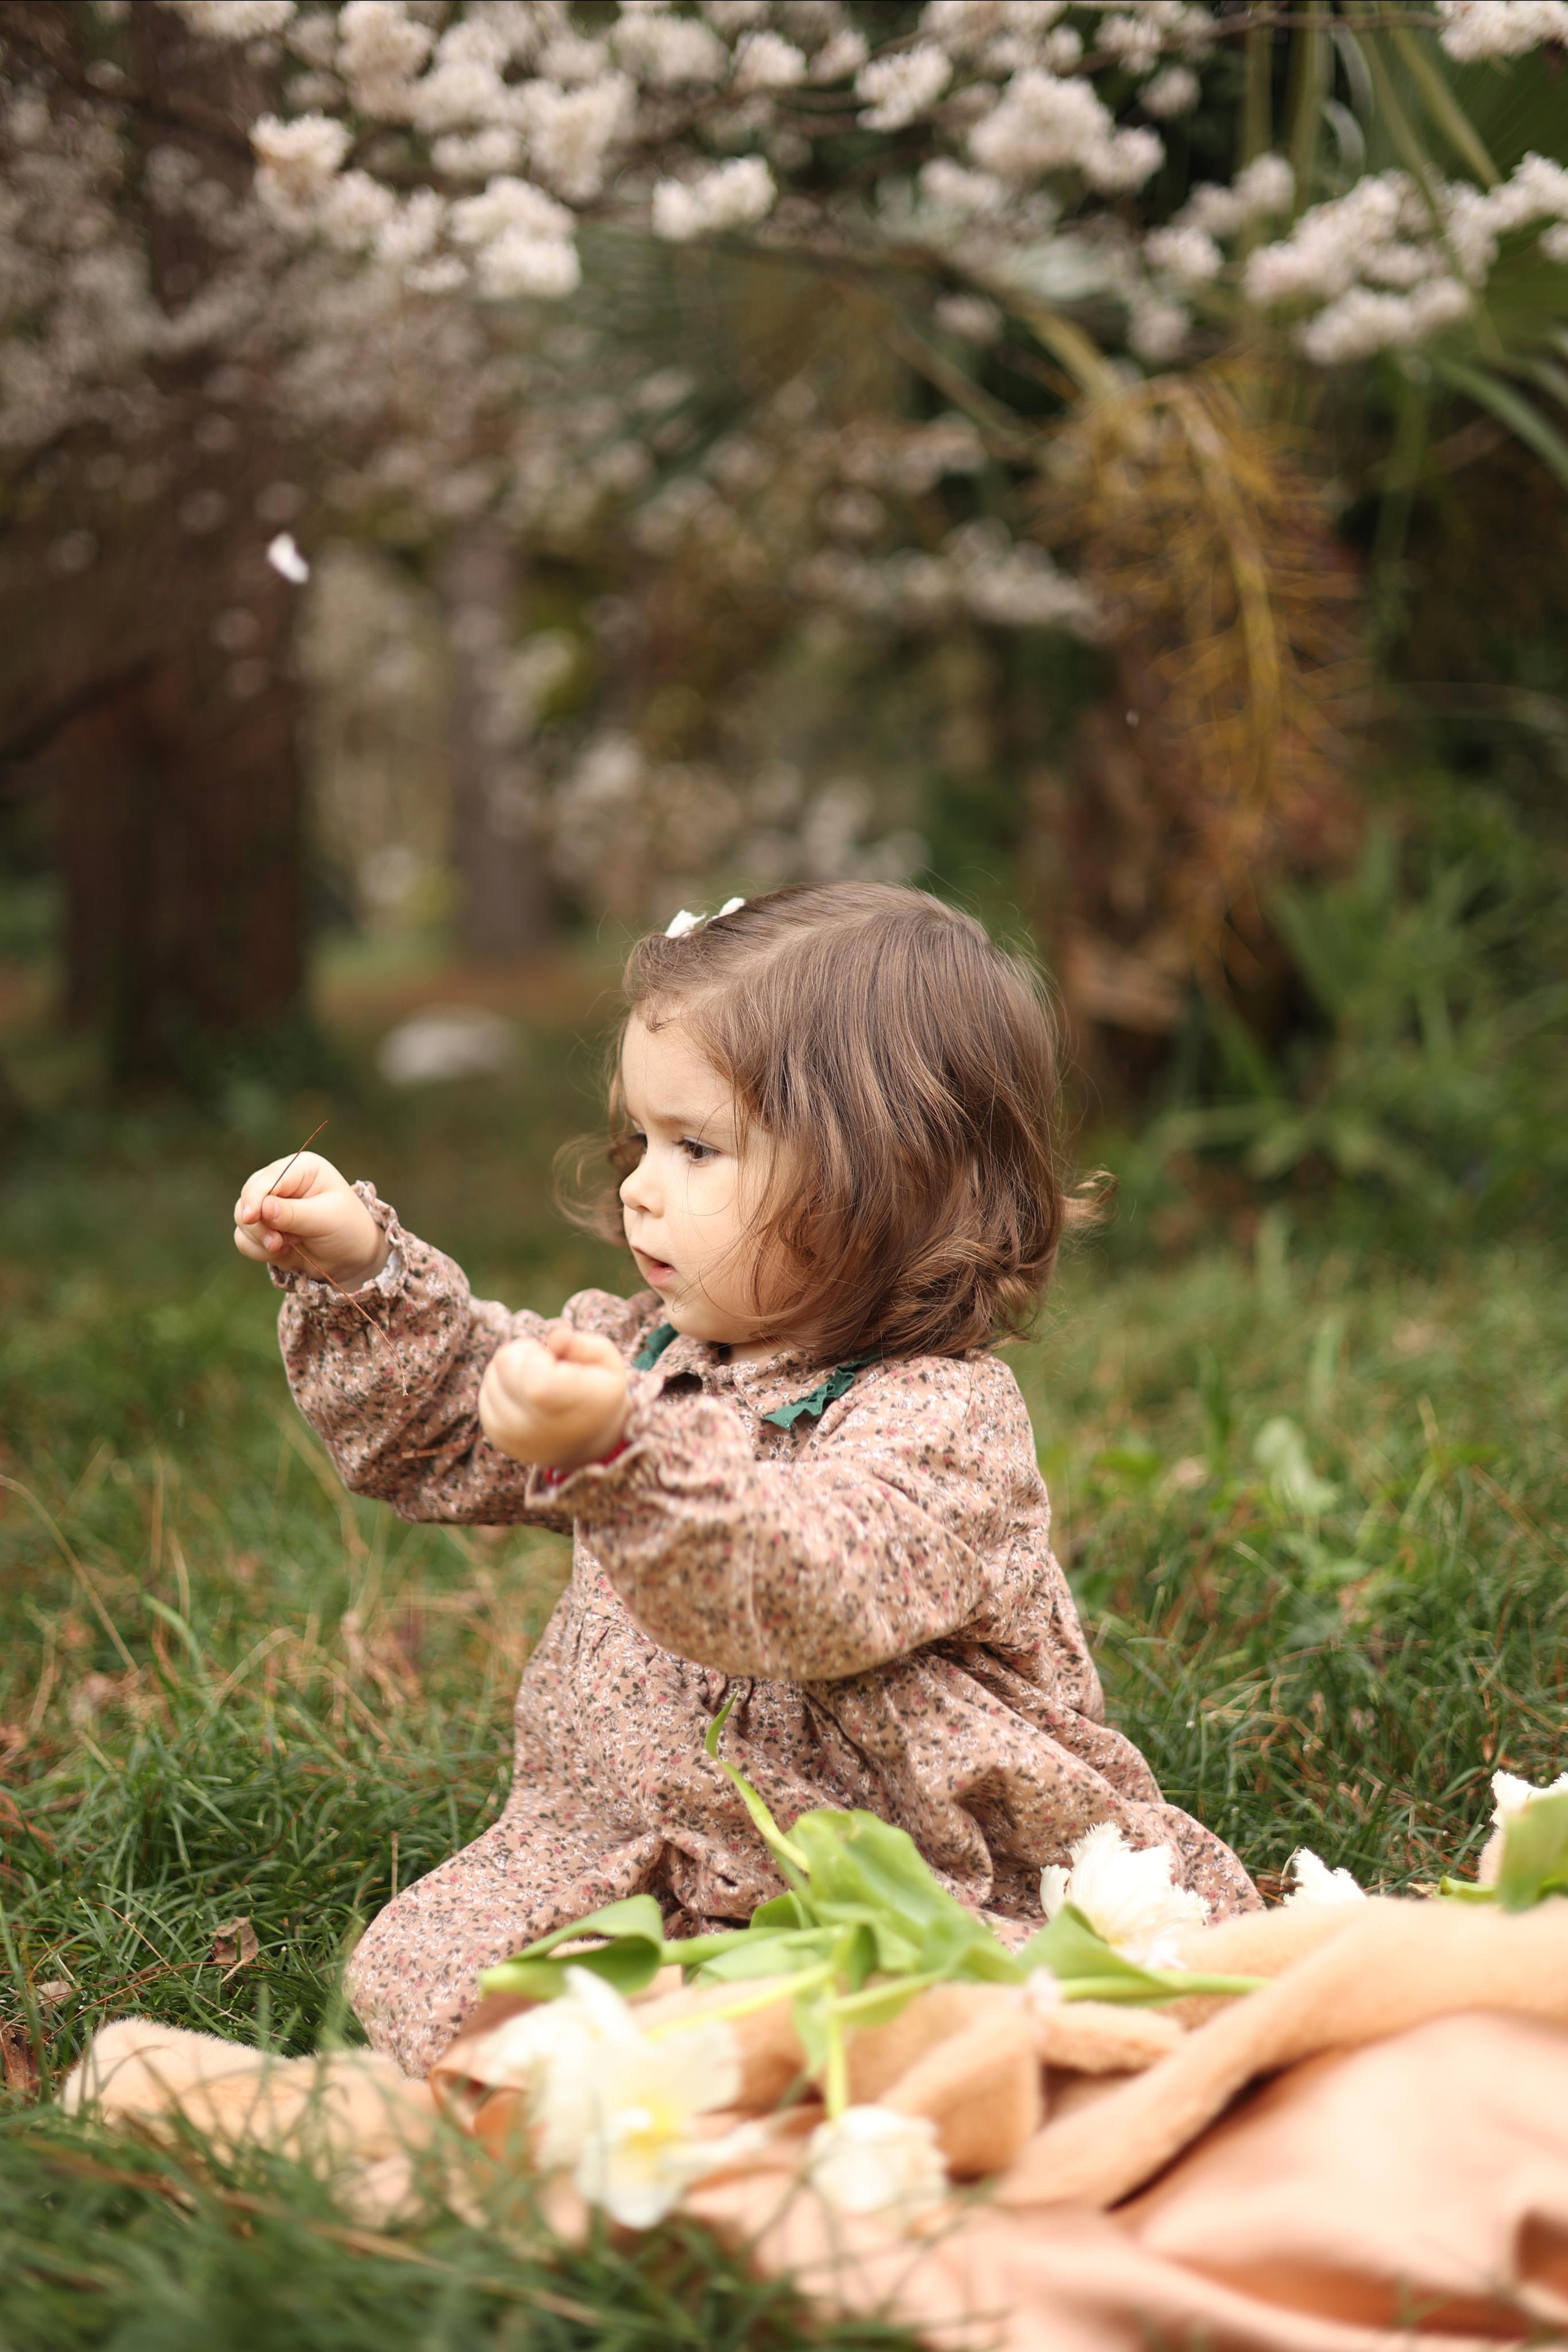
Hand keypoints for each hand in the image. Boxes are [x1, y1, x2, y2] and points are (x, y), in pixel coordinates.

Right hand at [233, 1151, 388, 1289]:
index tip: (252, 1217)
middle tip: (278, 1244)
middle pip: (248, 1197)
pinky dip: (258, 1249)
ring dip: (259, 1239)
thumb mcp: (326, 1219)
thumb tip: (262, 1209)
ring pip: (242, 1220)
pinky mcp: (263, 1227)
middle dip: (258, 1224)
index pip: (267, 1178)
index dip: (255, 1197)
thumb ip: (293, 1214)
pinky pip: (243, 1238)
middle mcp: (282, 1182)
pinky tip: (282, 1252)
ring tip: (286, 1247)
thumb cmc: (347, 1229)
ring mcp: (269, 1205)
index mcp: (302, 1168)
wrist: (352, 1258)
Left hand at [479, 1326, 629, 1470]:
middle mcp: (535, 1425)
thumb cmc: (600, 1394)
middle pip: (504, 1362)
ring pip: (491, 1376)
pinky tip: (525, 1396)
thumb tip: (554, 1337)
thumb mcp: (608, 1363)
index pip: (527, 1365)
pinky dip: (502, 1388)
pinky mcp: (498, 1437)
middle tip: (547, 1368)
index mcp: (567, 1404)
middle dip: (523, 1354)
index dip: (537, 1352)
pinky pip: (485, 1395)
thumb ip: (582, 1344)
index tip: (555, 1359)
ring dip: (511, 1371)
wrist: (590, 1443)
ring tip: (538, 1384)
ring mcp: (512, 1434)